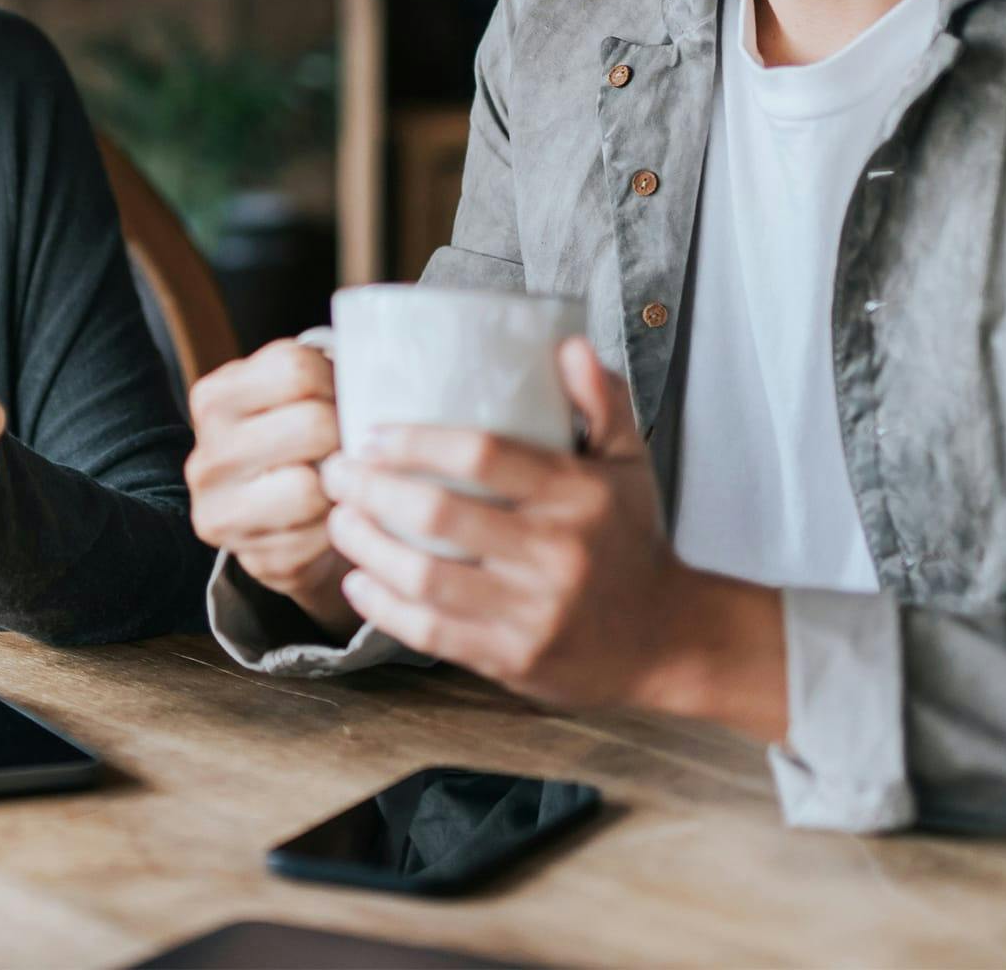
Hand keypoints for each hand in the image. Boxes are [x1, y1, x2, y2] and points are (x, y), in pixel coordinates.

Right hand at [185, 339, 355, 637]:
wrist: (281, 517)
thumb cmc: (296, 441)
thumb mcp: (291, 393)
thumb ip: (318, 375)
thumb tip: (370, 384)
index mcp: (213, 398)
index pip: (296, 370)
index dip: (334, 383)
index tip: (337, 398)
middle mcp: (207, 457)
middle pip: (313, 425)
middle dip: (343, 434)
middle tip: (345, 443)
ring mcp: (224, 514)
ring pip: (314, 487)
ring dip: (340, 486)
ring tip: (337, 480)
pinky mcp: (257, 560)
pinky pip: (323, 536)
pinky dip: (339, 526)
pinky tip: (329, 517)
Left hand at [320, 337, 786, 738]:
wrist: (670, 642)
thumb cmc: (632, 538)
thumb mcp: (630, 464)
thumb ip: (602, 401)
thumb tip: (568, 343)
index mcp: (578, 496)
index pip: (482, 454)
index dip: (415, 441)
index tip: (371, 434)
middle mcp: (555, 554)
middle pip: (439, 514)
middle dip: (371, 490)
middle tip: (336, 471)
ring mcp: (533, 613)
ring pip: (425, 578)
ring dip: (367, 546)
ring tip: (338, 520)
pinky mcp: (514, 661)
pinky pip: (433, 633)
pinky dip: (383, 607)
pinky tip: (356, 581)